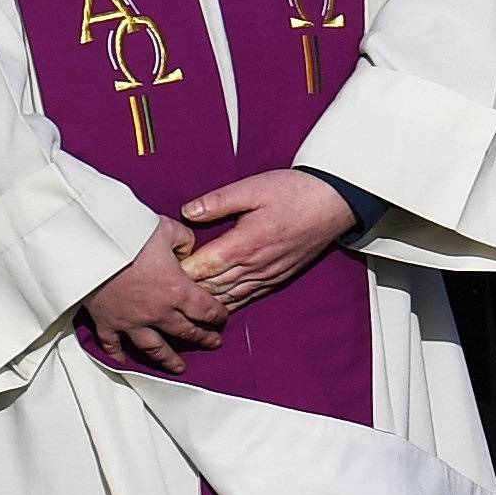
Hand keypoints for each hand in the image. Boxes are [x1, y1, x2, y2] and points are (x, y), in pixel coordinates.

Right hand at [84, 217, 229, 372]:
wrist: (90, 247)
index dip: (218, 316)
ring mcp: (131, 320)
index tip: (222, 319)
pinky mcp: (107, 322)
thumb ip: (184, 240)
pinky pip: (113, 344)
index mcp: (177, 290)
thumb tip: (188, 248)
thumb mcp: (168, 229)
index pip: (206, 309)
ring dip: (168, 359)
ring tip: (179, 368)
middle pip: (186, 331)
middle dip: (203, 339)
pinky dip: (119, 355)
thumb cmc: (129, 235)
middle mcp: (157, 311)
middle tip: (213, 344)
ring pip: (154, 347)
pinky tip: (124, 362)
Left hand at [178, 170, 355, 310]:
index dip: (179, 272)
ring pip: (228, 298)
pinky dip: (229, 304)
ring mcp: (267, 274)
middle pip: (211, 287)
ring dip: (206, 303)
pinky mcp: (278, 277)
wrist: (334, 202)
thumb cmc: (295, 192)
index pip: (202, 267)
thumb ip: (218, 201)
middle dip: (187, 292)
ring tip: (183, 305)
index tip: (160, 271)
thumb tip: (187, 211)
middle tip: (164, 292)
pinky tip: (216, 307)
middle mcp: (254, 265)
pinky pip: (248, 298)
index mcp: (244, 243)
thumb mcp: (253, 188)